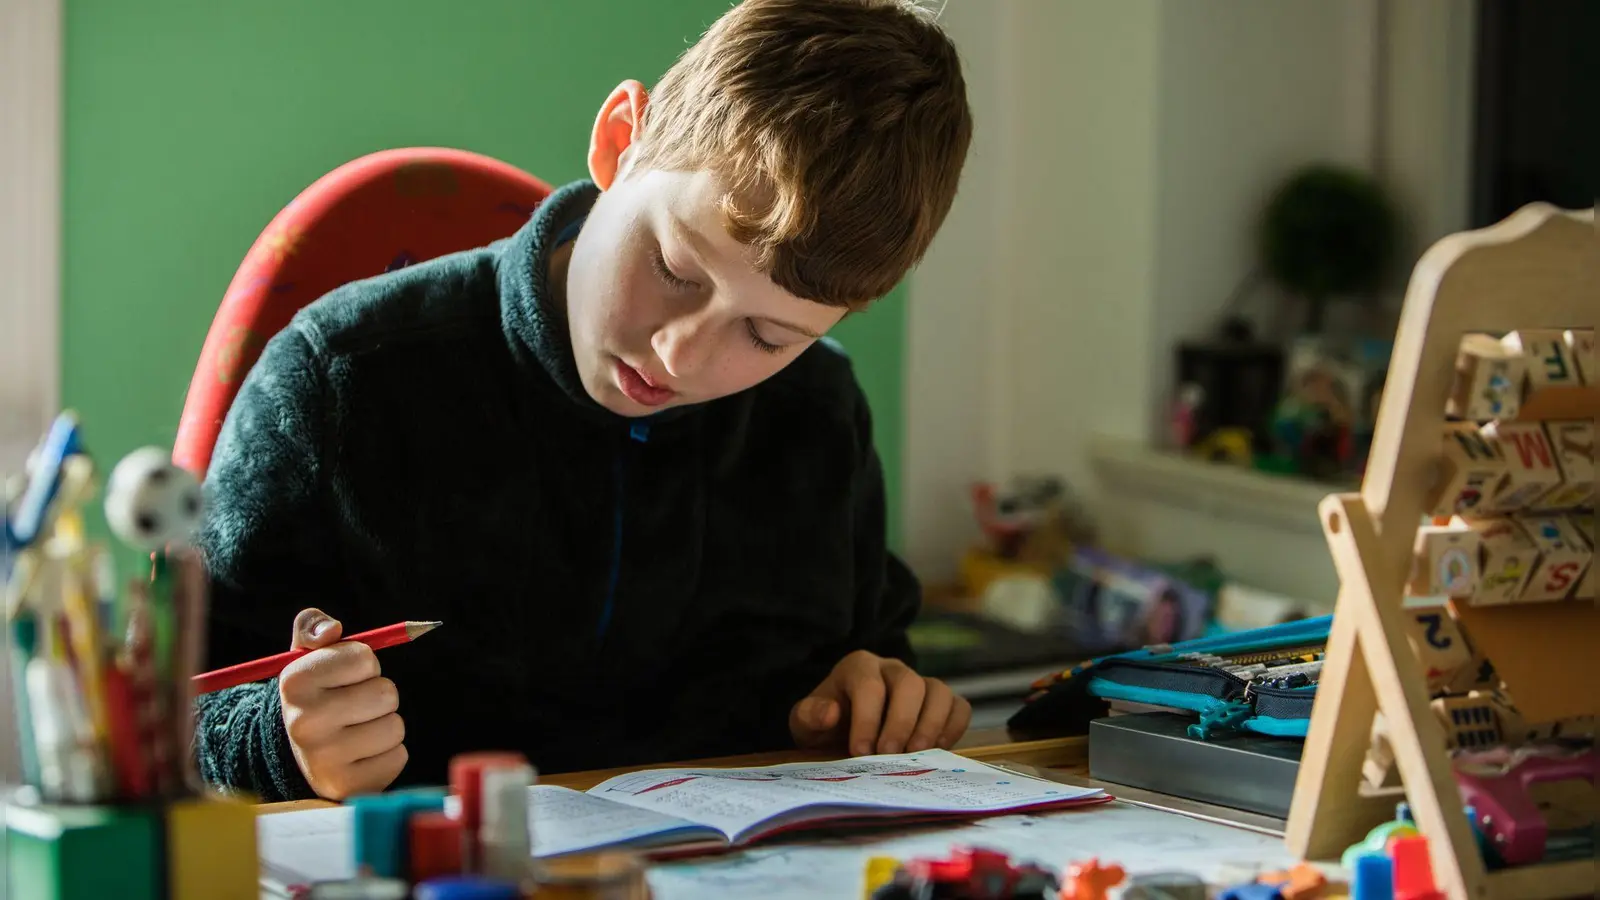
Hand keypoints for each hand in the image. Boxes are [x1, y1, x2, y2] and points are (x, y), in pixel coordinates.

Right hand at [278, 608, 407, 799]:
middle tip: (353, 705)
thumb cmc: (314, 696)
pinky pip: (398, 757)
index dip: (364, 664)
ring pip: (395, 726)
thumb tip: (332, 629)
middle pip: (386, 692)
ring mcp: (325, 759)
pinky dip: (387, 753)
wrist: (294, 755)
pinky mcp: (347, 786)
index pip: (364, 658)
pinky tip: (361, 755)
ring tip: (356, 730)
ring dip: (384, 724)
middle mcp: (304, 722)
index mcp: (295, 683)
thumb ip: (314, 627)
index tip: (344, 677)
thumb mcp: (305, 656)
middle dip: (378, 694)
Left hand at [788, 650, 970, 756]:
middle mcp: (892, 668)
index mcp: (859, 667)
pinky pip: (959, 706)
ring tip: (917, 755)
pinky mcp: (939, 702)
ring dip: (931, 725)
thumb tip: (831, 714)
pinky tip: (938, 750)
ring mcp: (920, 683)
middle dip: (901, 723)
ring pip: (938, 691)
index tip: (861, 752)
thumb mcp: (806, 722)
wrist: (843, 729)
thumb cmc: (826, 724)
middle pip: (909, 684)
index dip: (867, 719)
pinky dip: (954, 727)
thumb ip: (810, 715)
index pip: (869, 686)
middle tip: (890, 756)